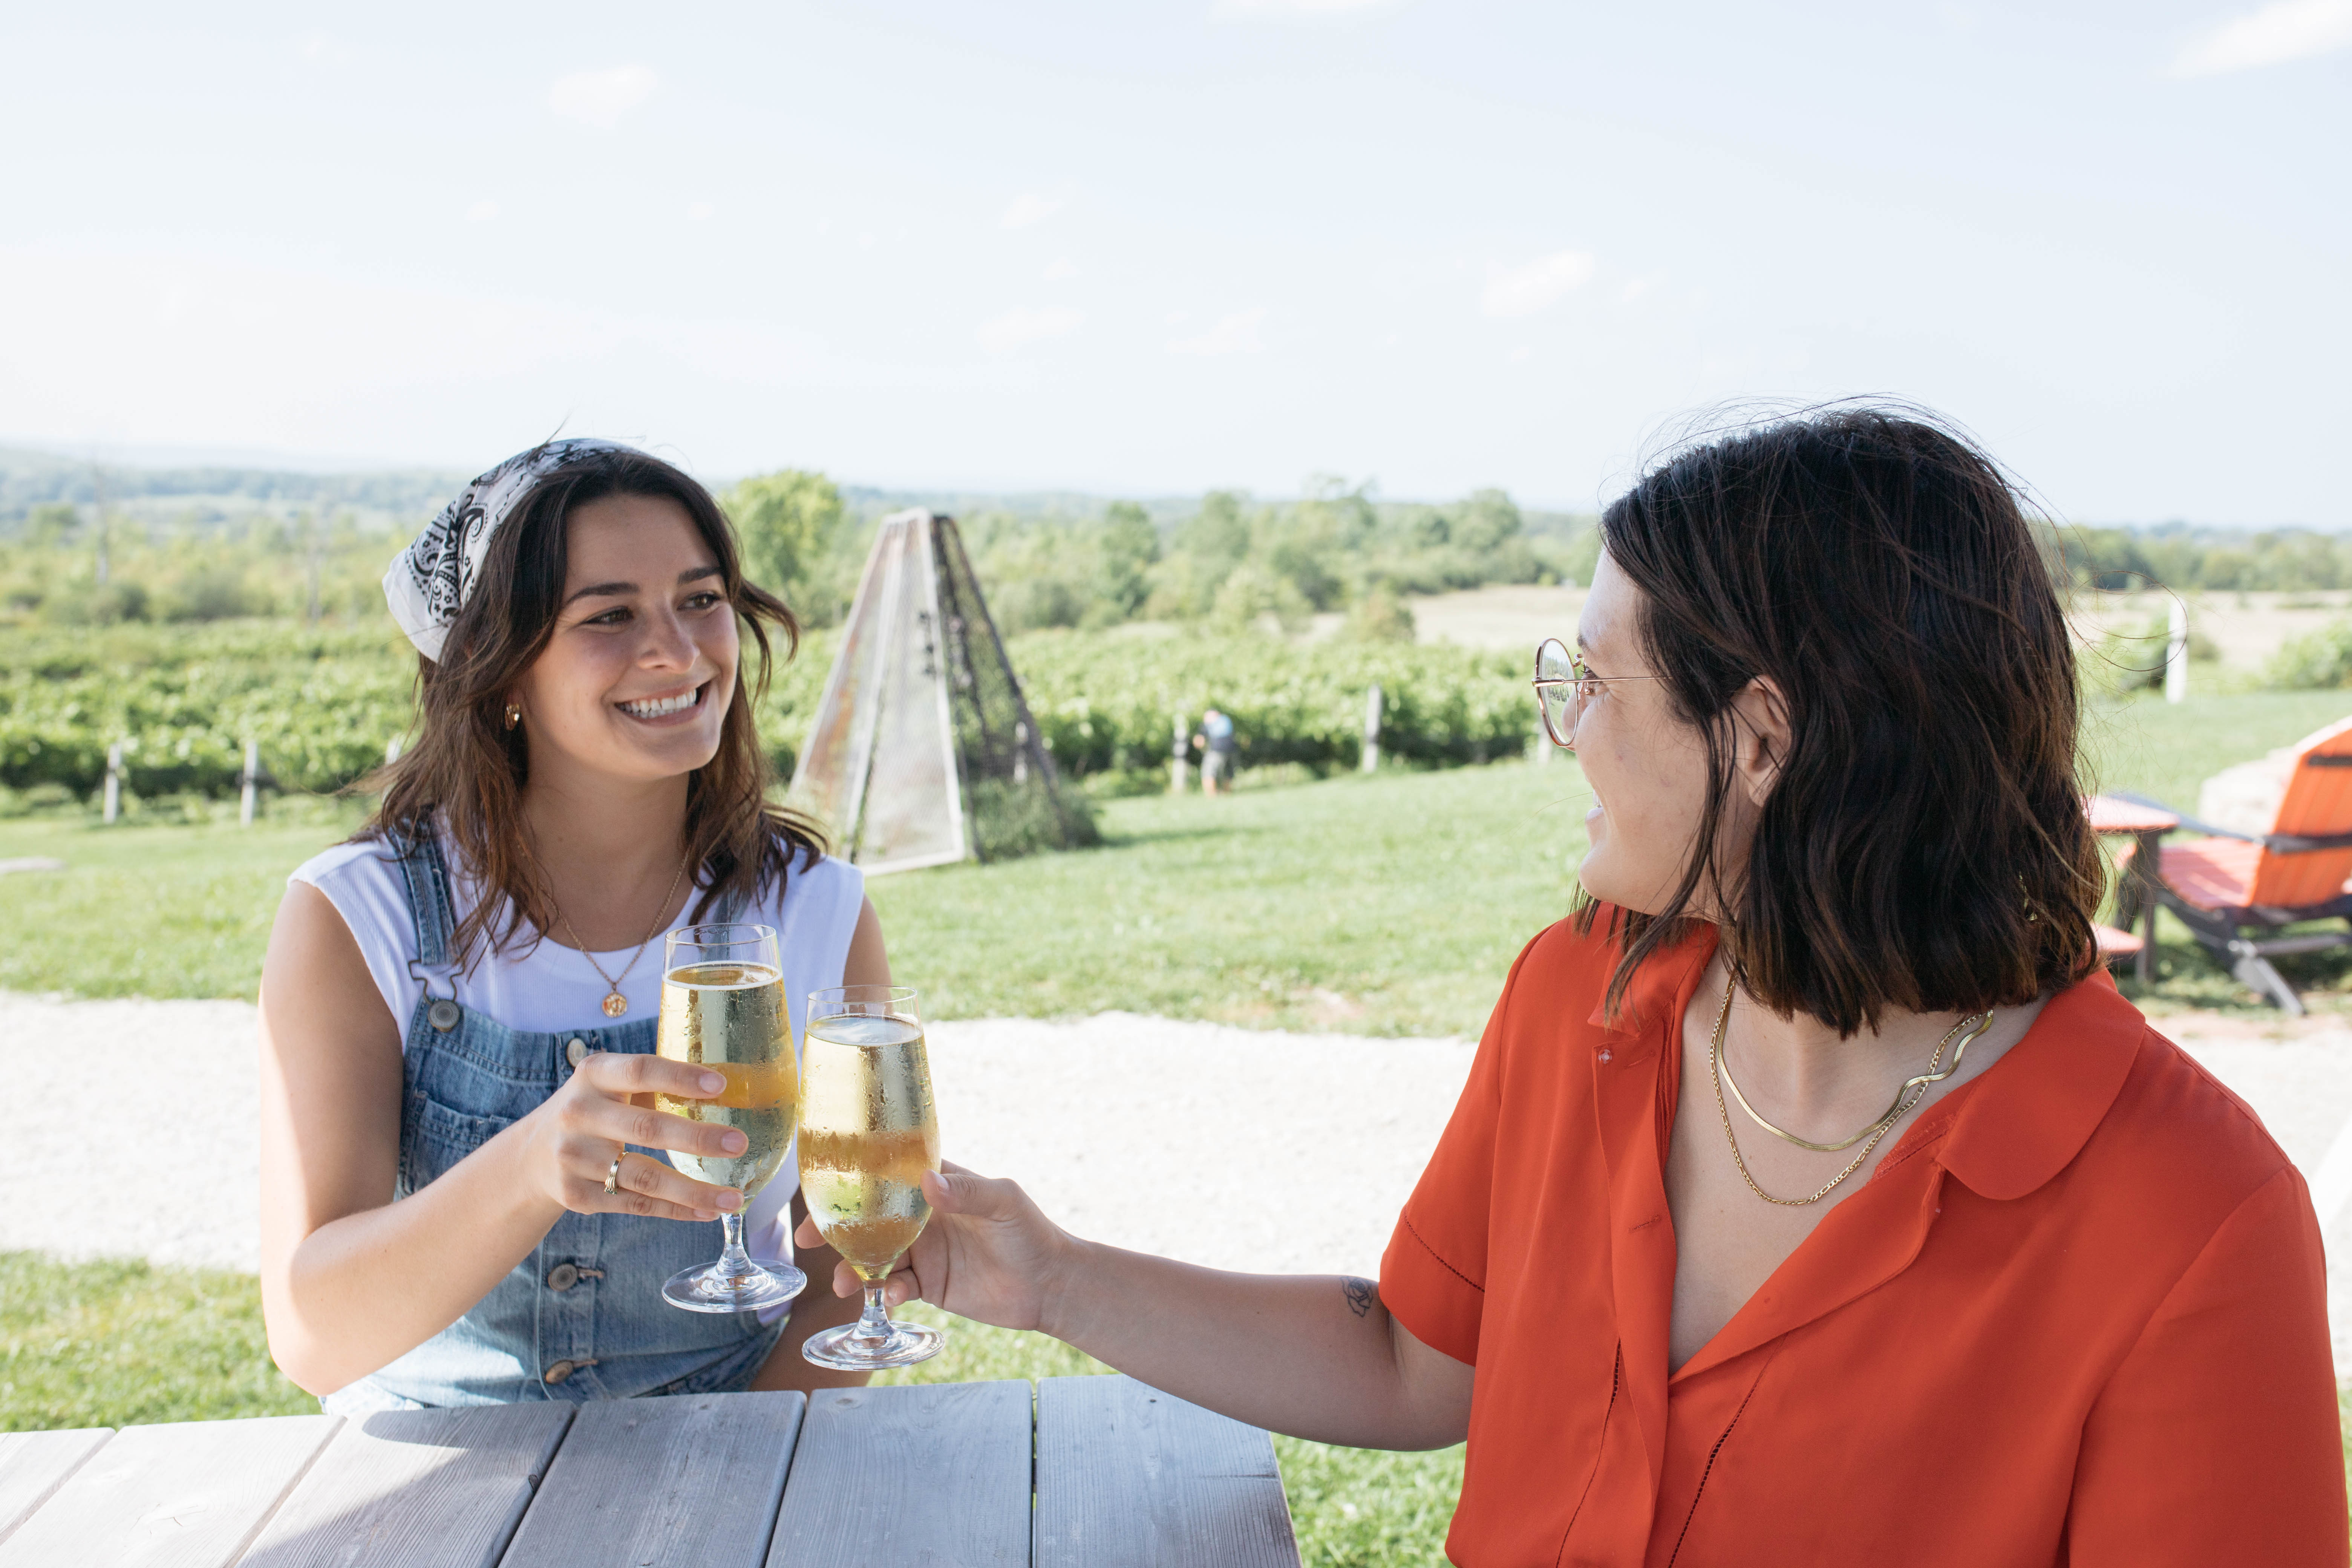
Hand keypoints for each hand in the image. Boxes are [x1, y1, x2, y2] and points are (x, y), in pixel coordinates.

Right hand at [516, 1051, 748, 1222]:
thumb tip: (736, 1087)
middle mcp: (579, 1113)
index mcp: (594, 1075)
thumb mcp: (613, 1084)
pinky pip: (634, 1204)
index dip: (680, 1077)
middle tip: (739, 1144)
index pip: (640, 1070)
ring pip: (643, 1177)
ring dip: (694, 1191)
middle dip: (697, 1138)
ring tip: (734, 1199)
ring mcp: (574, 1157)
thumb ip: (660, 1084)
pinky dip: (674, 1210)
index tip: (721, 1084)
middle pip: (646, 1128)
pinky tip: (707, 1212)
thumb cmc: (596, 1109)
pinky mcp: (575, 1195)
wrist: (533, 1153)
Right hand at [793, 1160, 1079, 1333]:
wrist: (1049, 1286)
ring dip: (855, 1268)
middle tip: (807, 1239)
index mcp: (937, 1186)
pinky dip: (886, 1293)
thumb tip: (926, 1182)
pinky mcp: (928, 1285)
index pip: (887, 1176)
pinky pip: (894, 1287)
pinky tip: (891, 1298)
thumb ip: (966, 1191)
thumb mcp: (1004, 1201)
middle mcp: (923, 1217)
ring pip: (875, 1256)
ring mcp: (923, 1252)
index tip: (822, 1188)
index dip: (853, 1180)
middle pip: (869, 1217)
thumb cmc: (1031, 1232)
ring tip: (845, 1285)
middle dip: (836, 1227)